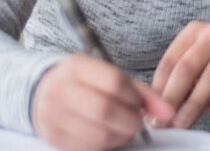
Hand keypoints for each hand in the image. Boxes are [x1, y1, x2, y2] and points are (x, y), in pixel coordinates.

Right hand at [32, 54, 174, 150]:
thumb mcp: (106, 75)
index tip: (141, 105)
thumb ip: (140, 92)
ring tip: (122, 129)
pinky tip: (108, 137)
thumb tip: (169, 112)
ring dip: (120, 137)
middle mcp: (61, 90)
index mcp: (76, 67)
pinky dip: (106, 146)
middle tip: (135, 121)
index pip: (114, 82)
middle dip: (131, 121)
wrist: (40, 94)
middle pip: (106, 110)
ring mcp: (54, 116)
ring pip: (99, 135)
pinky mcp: (54, 139)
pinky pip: (89, 149)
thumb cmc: (82, 84)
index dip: (135, 98)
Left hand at [151, 20, 209, 128]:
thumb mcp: (201, 63)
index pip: (171, 59)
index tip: (154, 108)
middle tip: (168, 119)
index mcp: (194, 30)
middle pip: (188, 66)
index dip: (160, 86)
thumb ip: (183, 78)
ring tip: (187, 119)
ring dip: (196, 102)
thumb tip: (161, 104)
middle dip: (174, 96)